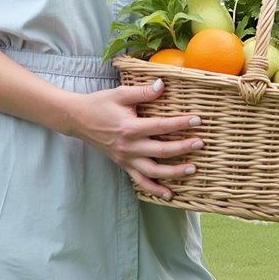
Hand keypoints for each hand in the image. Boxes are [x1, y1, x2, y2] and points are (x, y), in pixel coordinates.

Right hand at [69, 78, 205, 201]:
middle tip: (200, 144)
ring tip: (192, 170)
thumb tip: (163, 84)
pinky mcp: (123, 165)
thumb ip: (143, 91)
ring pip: (153, 171)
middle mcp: (129, 146)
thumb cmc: (100, 104)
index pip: (160, 126)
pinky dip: (155, 189)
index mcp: (130, 127)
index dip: (180, 123)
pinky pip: (140, 181)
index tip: (198, 120)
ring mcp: (126, 159)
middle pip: (161, 151)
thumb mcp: (121, 93)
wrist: (77, 119)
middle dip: (183, 148)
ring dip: (174, 173)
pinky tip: (169, 194)